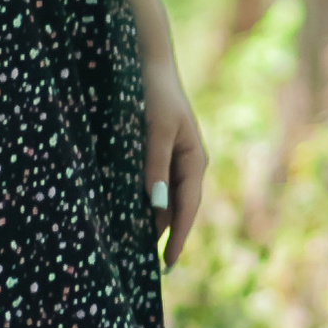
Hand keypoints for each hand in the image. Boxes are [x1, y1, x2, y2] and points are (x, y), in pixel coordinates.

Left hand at [144, 52, 207, 266]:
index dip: (178, 238)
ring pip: (167, 199)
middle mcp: (189, 163)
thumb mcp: (153, 129)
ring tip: (137, 249)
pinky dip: (148, 203)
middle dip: (166, 236)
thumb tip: (157, 206)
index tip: (166, 266)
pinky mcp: (161, 151)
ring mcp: (176, 158)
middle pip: (179, 209)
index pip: (187, 209)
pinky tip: (132, 215)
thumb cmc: (153, 92)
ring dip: (155, 222)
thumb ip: (155, 166)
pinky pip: (157, 185)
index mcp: (195, 161)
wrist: (147, 59)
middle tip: (148, 268)